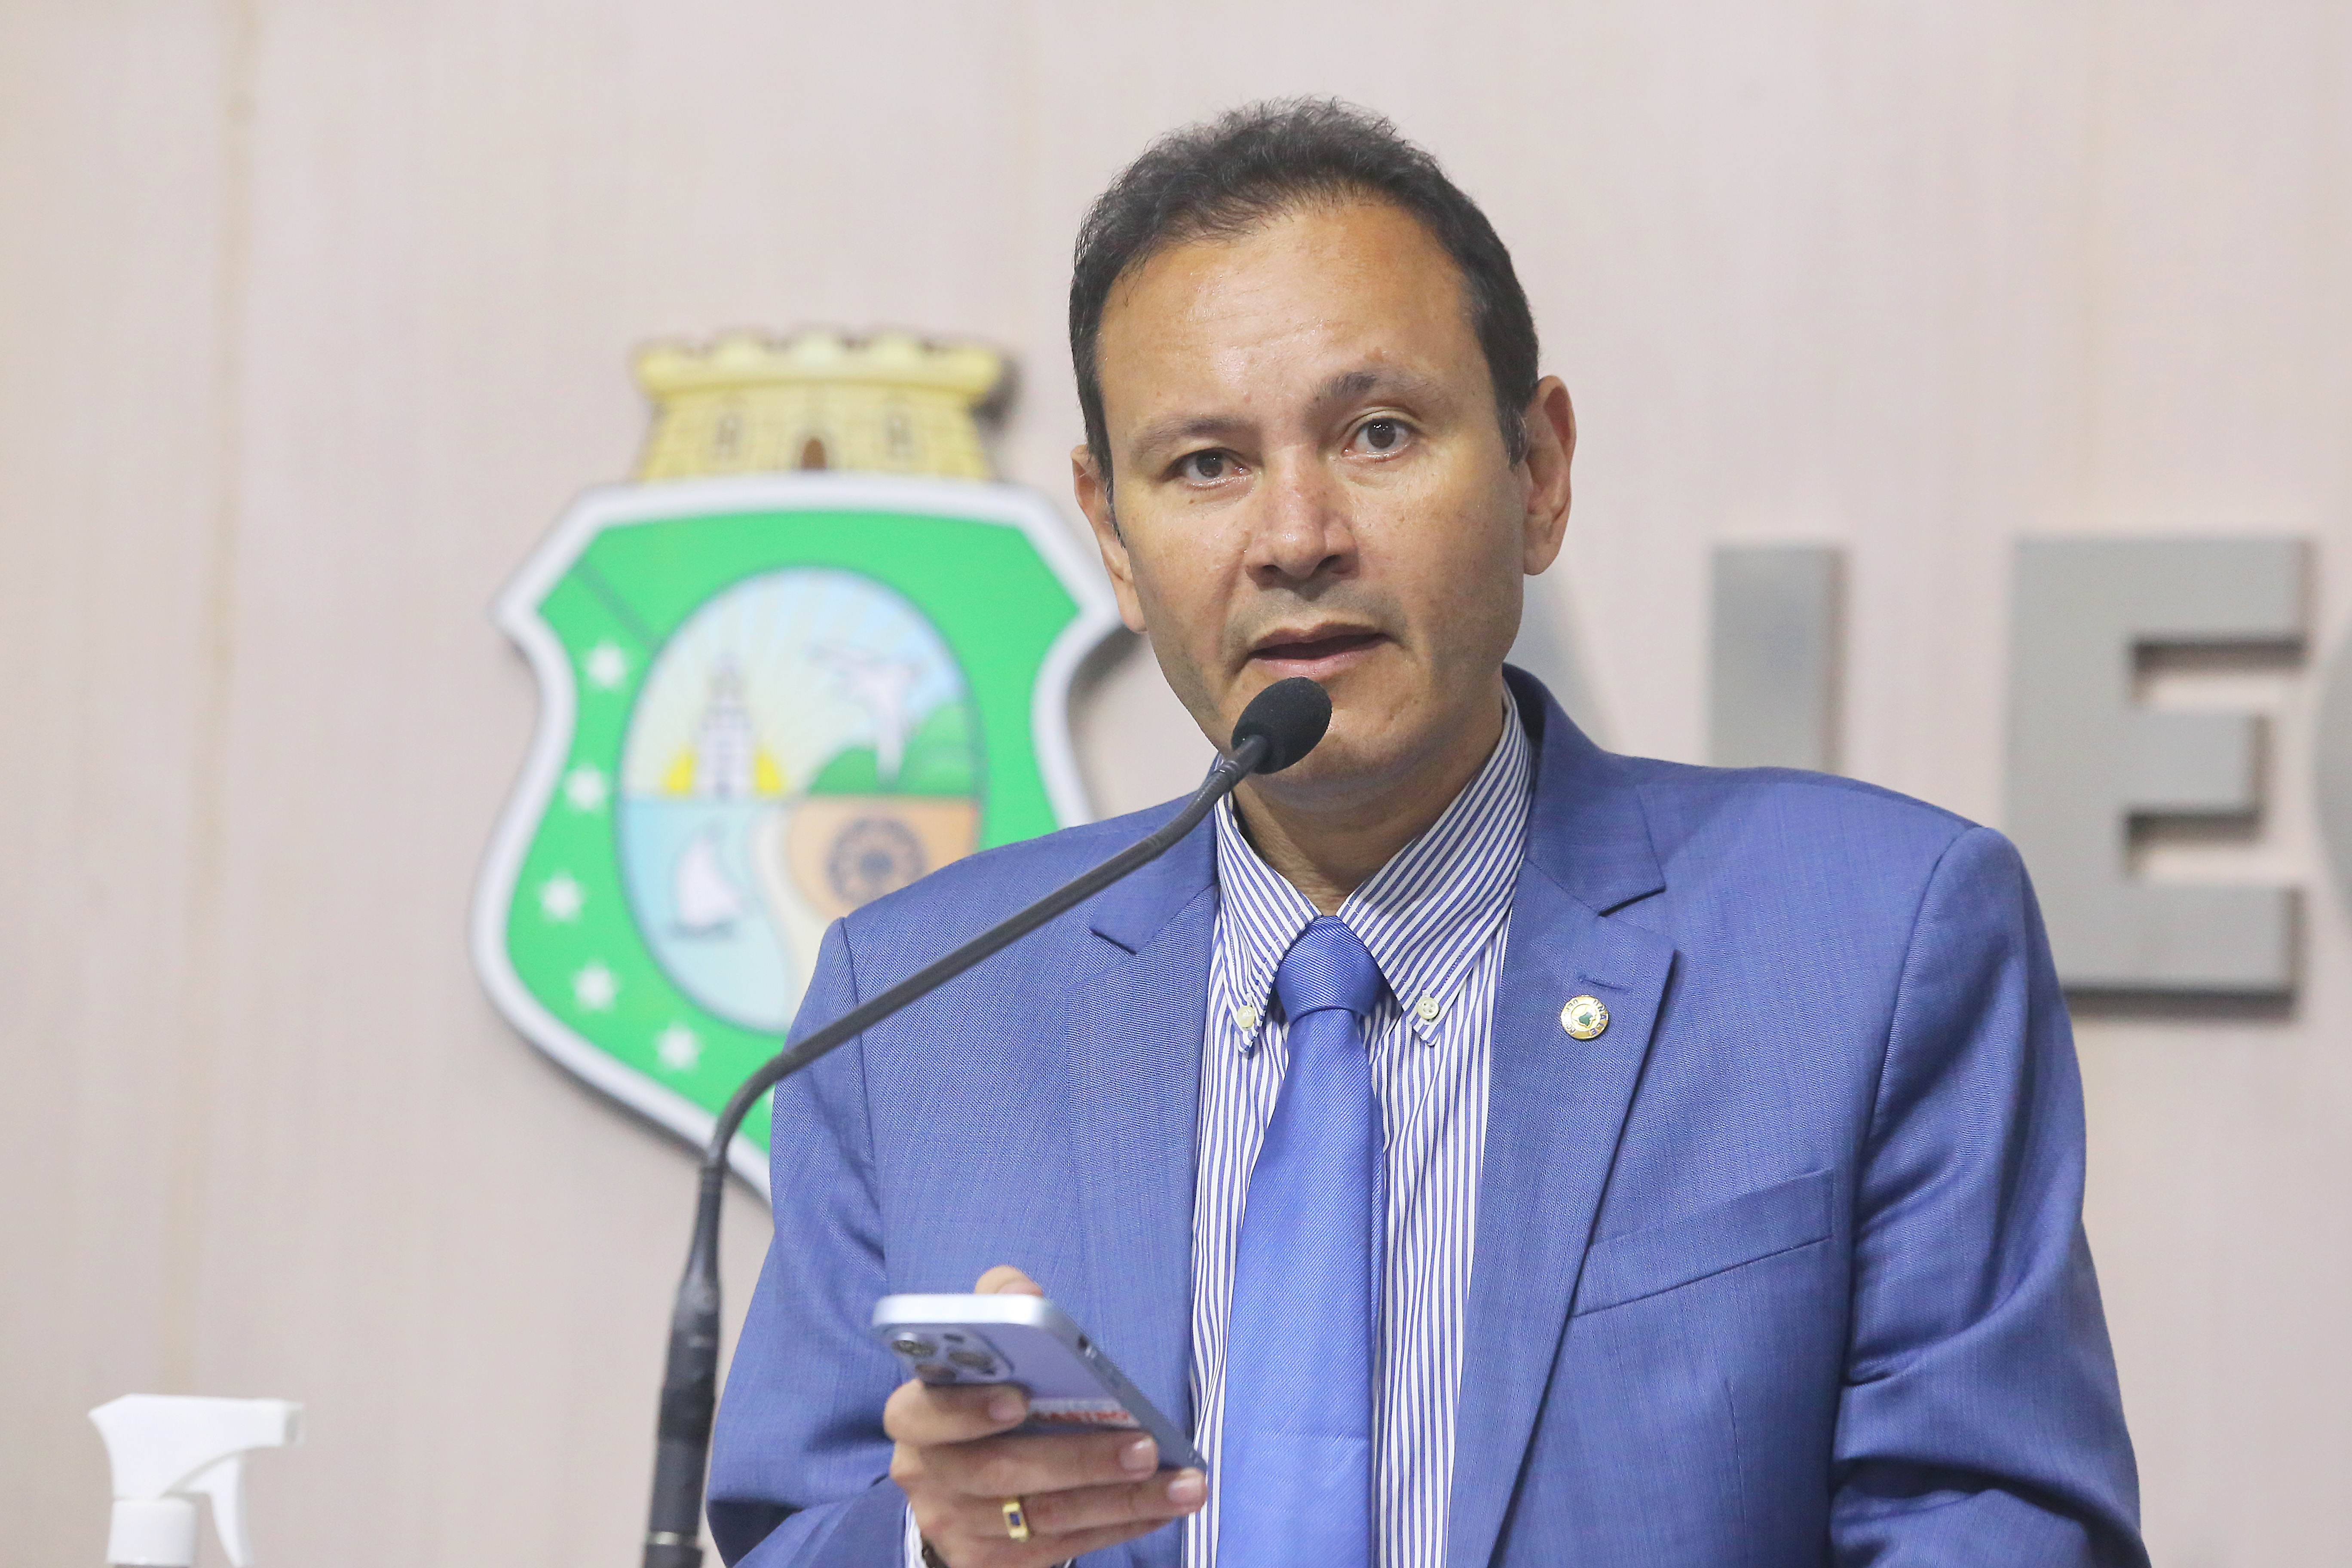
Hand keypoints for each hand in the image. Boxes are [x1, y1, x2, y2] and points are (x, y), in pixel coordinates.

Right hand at [886, 1265, 1206, 1565]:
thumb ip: (997, 1307)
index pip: (925, 1412)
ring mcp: (955, 1526)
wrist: (959, 1484)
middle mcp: (927, 1475)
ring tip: (1181, 1484)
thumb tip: (1022, 1289)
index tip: (1020, 1397)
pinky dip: (1119, 1525)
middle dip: (1079, 1459)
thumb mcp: (981, 1347)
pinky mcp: (986, 1563)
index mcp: (915, 1414)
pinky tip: (1161, 1507)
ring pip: (1043, 1516)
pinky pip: (1061, 1547)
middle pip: (999, 1471)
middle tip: (1144, 1447)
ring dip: (1121, 1500)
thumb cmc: (981, 1400)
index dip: (967, 1408)